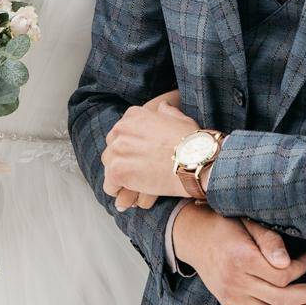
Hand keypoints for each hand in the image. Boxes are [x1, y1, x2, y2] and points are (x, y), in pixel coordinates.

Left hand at [114, 89, 181, 210]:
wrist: (195, 160)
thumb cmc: (192, 142)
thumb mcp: (179, 118)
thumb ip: (167, 112)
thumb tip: (163, 107)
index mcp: (133, 115)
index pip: (121, 133)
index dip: (130, 147)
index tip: (139, 157)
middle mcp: (121, 129)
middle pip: (112, 149)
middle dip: (123, 161)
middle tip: (137, 173)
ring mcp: (117, 150)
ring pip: (109, 167)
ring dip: (120, 177)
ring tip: (135, 186)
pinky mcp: (118, 171)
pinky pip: (110, 186)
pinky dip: (119, 192)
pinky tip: (130, 198)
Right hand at [171, 206, 305, 304]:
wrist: (194, 238)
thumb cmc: (226, 226)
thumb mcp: (248, 223)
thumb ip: (269, 241)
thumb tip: (288, 262)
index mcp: (240, 260)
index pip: (282, 275)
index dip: (302, 268)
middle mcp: (235, 284)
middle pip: (282, 300)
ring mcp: (233, 300)